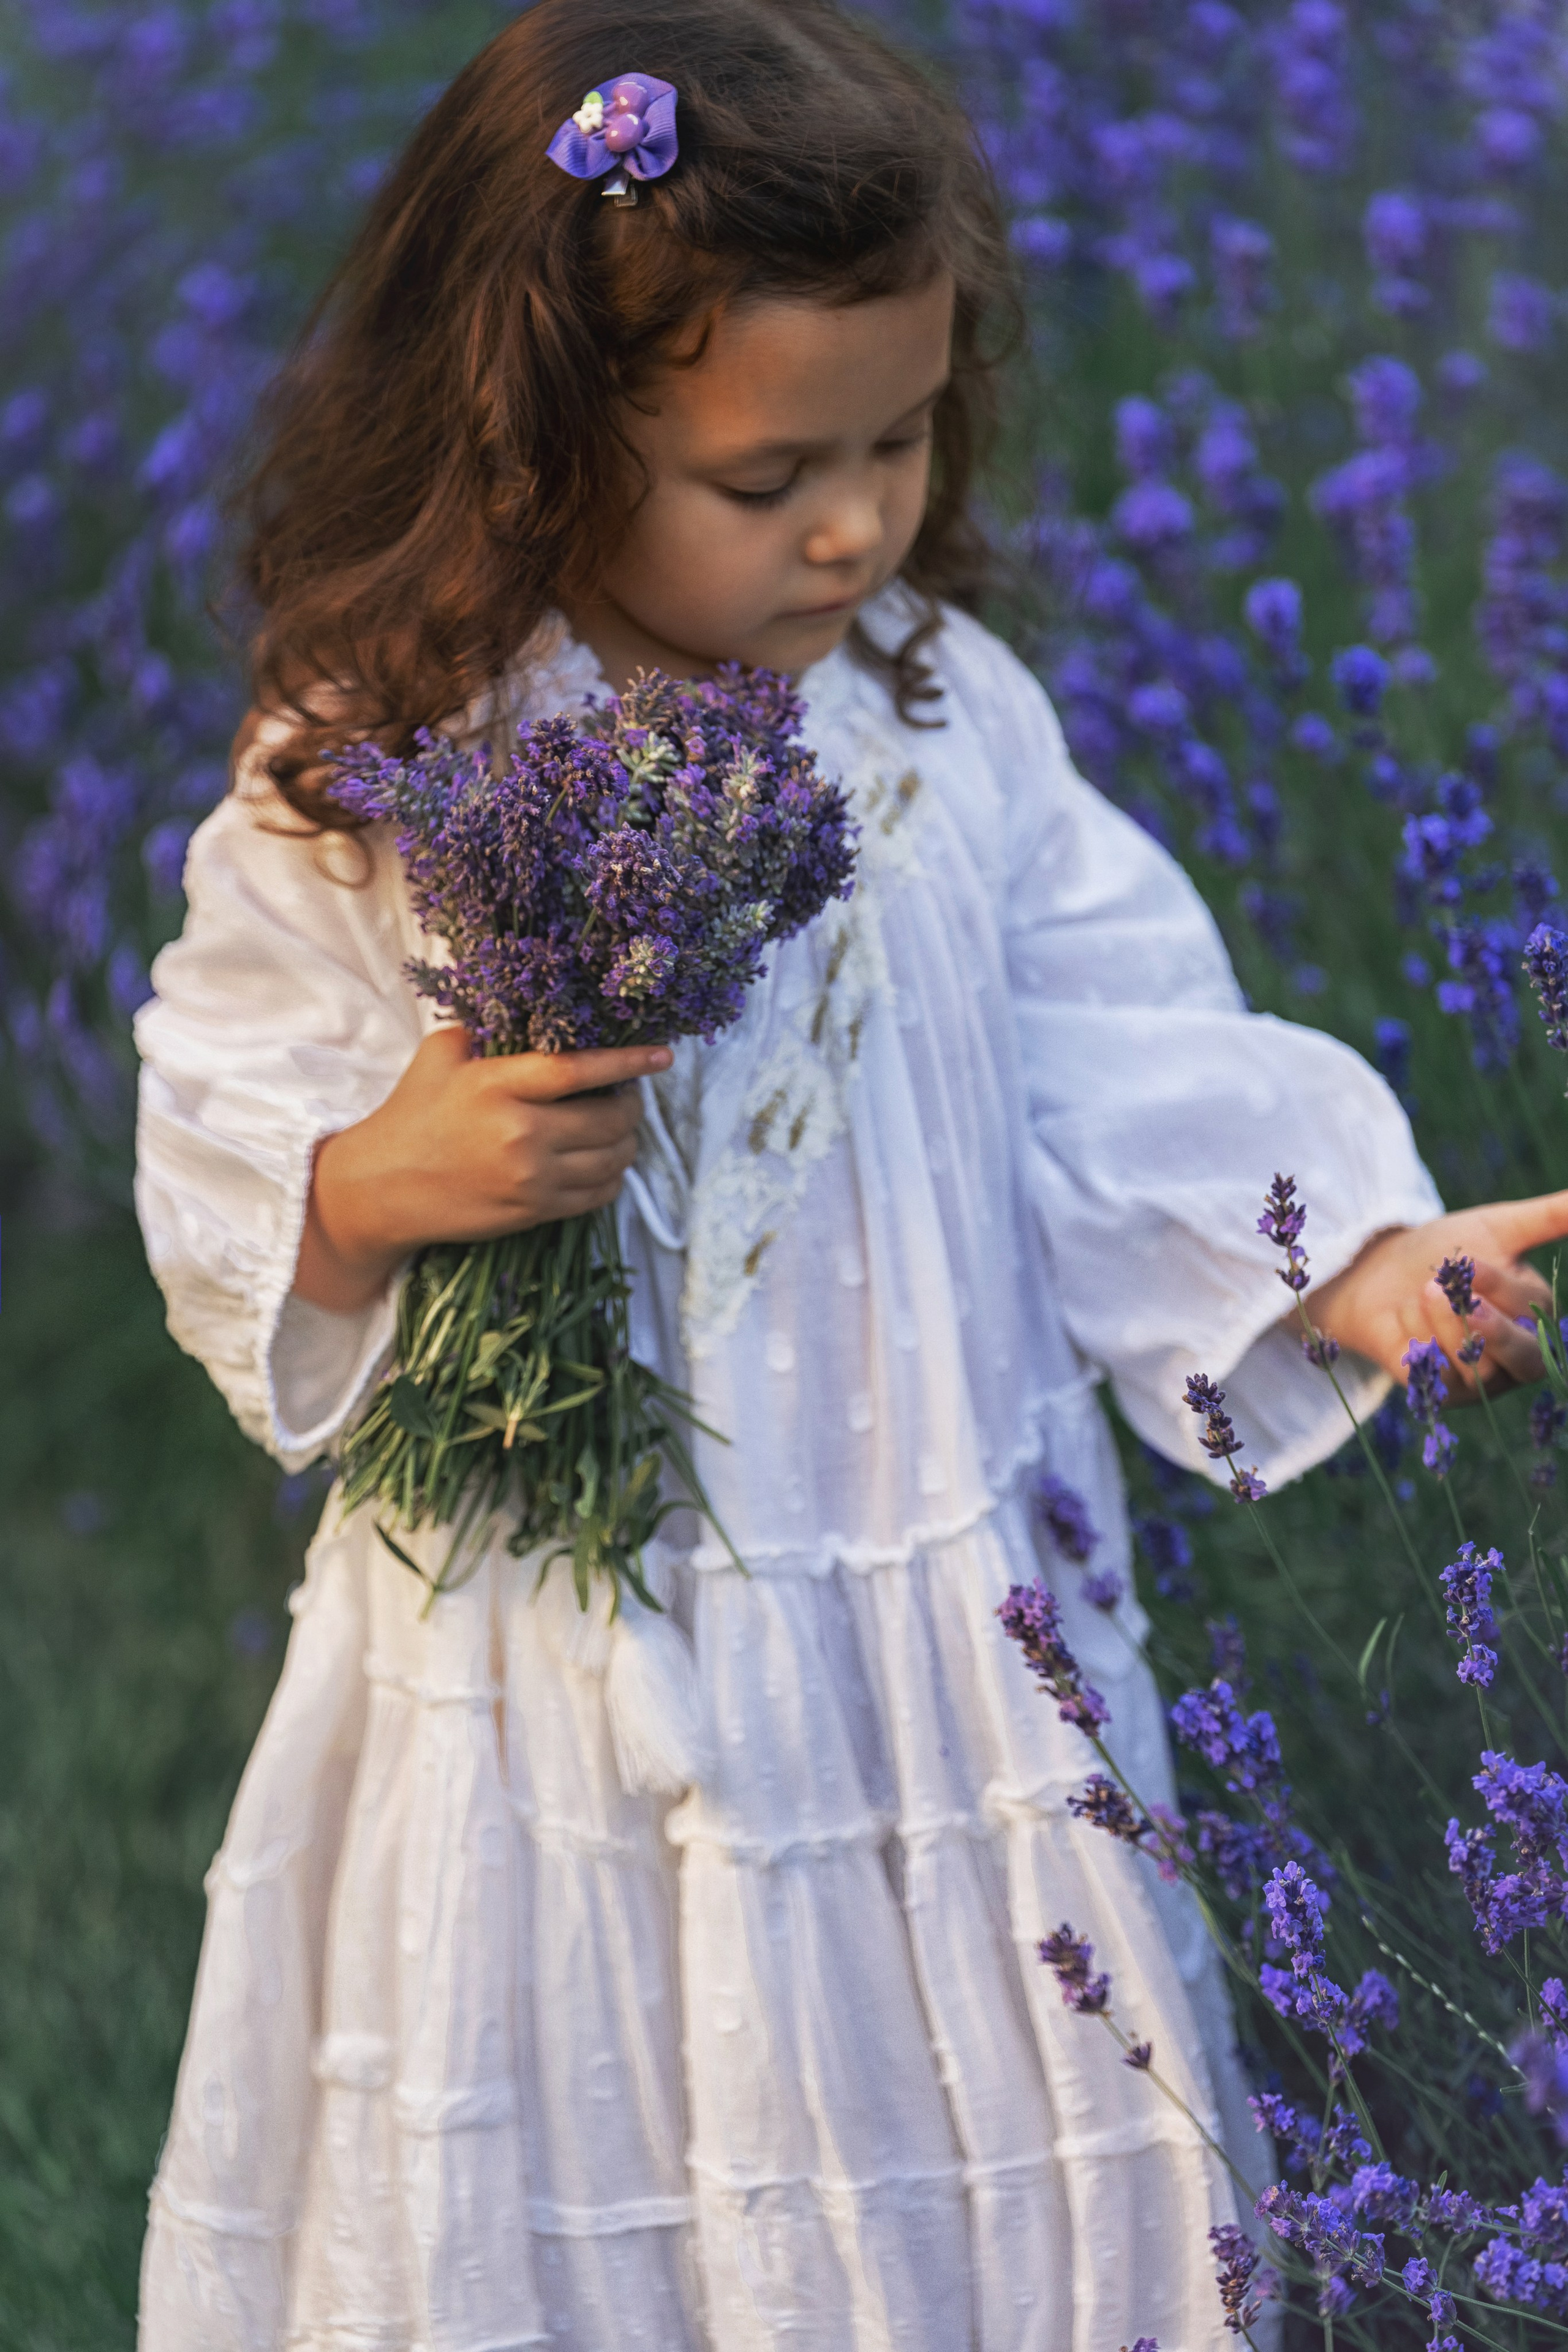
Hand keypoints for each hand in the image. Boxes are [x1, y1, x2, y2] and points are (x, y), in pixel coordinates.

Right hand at [294, 1027, 671, 1313]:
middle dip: (631, 1107)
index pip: (579, 1070)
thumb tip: (536, 1016)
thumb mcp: (441, 1056)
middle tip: (627, 1097)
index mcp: (498, 1085)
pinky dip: (611, 1177)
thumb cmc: (412, 1114)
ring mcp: (530, 1178)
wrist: (382, 1188)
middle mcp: (520, 1133)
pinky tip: (601, 1163)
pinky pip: (598, 1195)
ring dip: (626, 1142)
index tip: (663, 1056)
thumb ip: (489, 1032)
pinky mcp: (533, 1212)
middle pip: (610, 1120)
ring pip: (612, 1160)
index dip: (628, 1062)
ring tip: (616, 1128)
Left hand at [1307, 1192, 1567, 1401]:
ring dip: (1450, 1326)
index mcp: (1535, 1319)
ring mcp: (1478, 1380)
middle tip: (1466, 1299)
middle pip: (1526, 1361)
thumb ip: (1548, 1218)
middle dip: (1496, 1331)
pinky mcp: (1440, 1393)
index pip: (1537, 1315)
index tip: (1472, 1261)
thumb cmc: (1445, 1250)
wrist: (1379, 1270)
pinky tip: (1403, 1313)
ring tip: (1424, 1289)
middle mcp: (1513, 1357)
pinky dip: (1421, 1342)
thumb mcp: (1497, 1228)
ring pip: (1481, 1371)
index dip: (1506, 1290)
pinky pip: (1440, 1379)